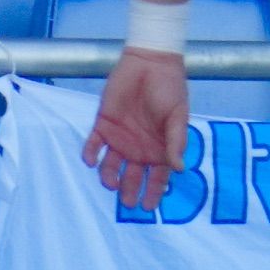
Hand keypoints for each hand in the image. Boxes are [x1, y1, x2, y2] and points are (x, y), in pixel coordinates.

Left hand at [88, 49, 190, 205]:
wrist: (150, 62)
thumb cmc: (169, 89)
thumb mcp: (178, 115)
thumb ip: (176, 141)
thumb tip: (179, 169)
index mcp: (158, 149)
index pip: (155, 177)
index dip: (153, 193)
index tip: (148, 207)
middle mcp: (137, 149)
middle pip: (131, 177)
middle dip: (128, 191)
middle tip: (127, 201)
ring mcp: (119, 139)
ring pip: (110, 166)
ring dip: (109, 176)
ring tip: (110, 182)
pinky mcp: (102, 126)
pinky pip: (93, 146)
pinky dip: (90, 154)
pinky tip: (92, 159)